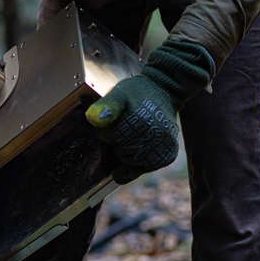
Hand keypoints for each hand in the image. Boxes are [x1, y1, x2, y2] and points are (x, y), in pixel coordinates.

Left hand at [86, 40, 214, 183]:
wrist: (164, 92)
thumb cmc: (136, 94)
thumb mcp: (119, 94)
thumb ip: (105, 106)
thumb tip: (93, 119)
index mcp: (139, 121)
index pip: (108, 137)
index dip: (109, 128)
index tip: (120, 116)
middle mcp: (153, 137)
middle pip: (119, 151)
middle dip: (119, 140)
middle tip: (130, 123)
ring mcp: (162, 148)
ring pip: (129, 162)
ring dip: (128, 150)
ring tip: (138, 132)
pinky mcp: (167, 156)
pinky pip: (141, 168)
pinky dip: (137, 161)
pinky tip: (142, 146)